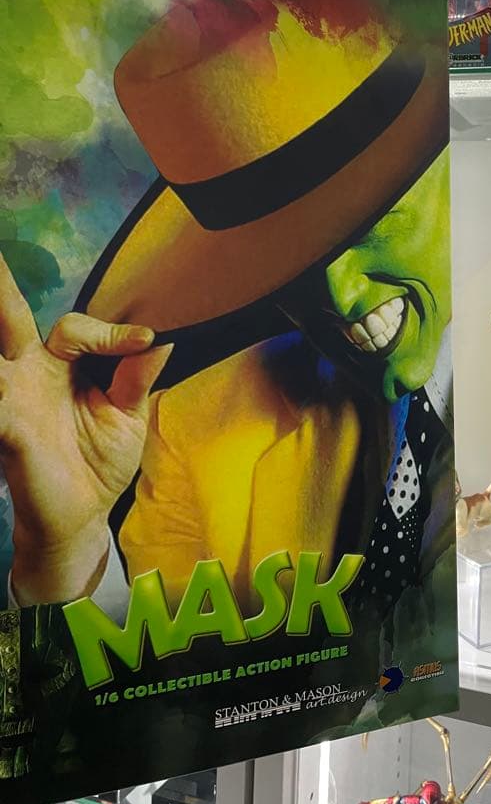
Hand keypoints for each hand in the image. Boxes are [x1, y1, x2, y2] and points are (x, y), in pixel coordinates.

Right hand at [0, 254, 171, 604]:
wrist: (81, 516)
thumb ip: (138, 378)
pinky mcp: (7, 427)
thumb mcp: (128, 416)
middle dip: (2, 287)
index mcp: (62, 364)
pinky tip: (5, 391)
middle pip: (11, 320)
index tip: (147, 341)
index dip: (111, 333)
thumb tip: (161, 339)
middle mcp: (30, 373)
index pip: (76, 328)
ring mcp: (12, 398)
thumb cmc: (99, 461)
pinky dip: (2, 394)